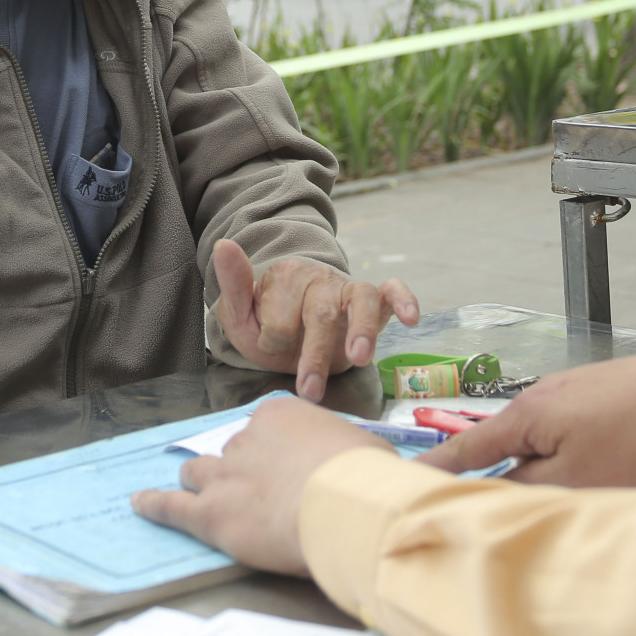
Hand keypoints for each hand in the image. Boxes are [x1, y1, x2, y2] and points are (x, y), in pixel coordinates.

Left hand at [131, 397, 385, 574]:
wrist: (347, 510)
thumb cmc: (369, 482)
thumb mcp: (378, 457)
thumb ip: (375, 459)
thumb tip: (433, 463)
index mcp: (285, 415)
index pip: (266, 427)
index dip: (273, 451)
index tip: (285, 466)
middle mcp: (249, 437)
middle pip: (233, 450)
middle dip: (240, 468)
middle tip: (258, 490)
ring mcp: (226, 473)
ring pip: (200, 472)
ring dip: (201, 484)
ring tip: (197, 492)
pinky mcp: (210, 512)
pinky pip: (171, 506)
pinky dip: (154, 505)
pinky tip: (141, 504)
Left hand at [212, 240, 419, 402]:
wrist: (288, 330)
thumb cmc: (264, 325)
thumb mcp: (238, 313)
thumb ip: (233, 283)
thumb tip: (224, 245)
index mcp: (283, 278)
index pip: (280, 317)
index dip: (273, 342)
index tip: (268, 353)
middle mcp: (318, 278)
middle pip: (319, 314)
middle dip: (314, 354)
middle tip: (309, 390)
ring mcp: (346, 287)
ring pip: (360, 299)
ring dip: (360, 329)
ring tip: (358, 357)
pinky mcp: (373, 300)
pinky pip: (392, 291)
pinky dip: (404, 299)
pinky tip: (410, 318)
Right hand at [415, 334, 635, 486]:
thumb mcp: (576, 480)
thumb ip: (526, 490)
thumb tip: (493, 496)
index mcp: (524, 417)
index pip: (465, 449)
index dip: (435, 470)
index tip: (403, 483)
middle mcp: (538, 398)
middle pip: (505, 447)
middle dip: (502, 478)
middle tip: (497, 509)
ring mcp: (569, 394)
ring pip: (540, 443)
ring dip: (544, 471)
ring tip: (566, 496)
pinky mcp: (597, 396)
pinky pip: (566, 433)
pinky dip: (568, 457)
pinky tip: (598, 470)